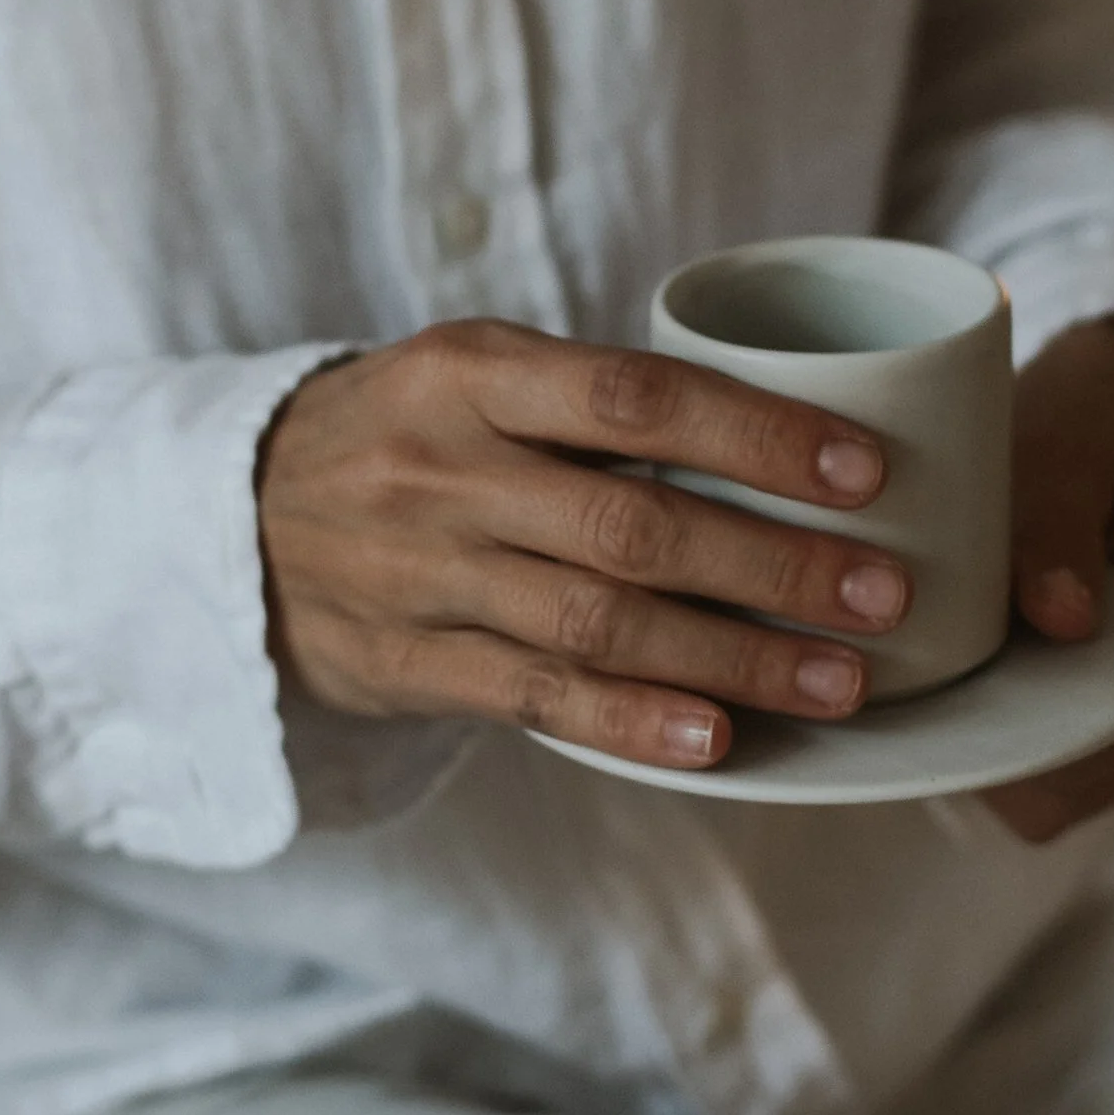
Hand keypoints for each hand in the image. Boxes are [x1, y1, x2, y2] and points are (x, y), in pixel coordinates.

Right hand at [257, 322, 908, 771]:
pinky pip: (534, 699)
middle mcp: (441, 470)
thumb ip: (598, 403)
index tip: (866, 473)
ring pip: (597, 622)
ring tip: (842, 680)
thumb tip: (794, 434)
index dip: (759, 435)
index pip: (635, 396)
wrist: (229, 516)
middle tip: (884, 596)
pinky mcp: (403, 665)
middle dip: (775, 566)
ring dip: (734, 658)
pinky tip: (718, 741)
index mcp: (471, 372)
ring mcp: (418, 573)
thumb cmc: (408, 435)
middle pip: (633, 524)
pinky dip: (632, 723)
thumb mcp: (477, 377)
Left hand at [984, 318, 1113, 842]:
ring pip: (1068, 791)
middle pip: (1091, 771)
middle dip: (998, 733)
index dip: (1030, 711)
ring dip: (996, 742)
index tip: (945, 676)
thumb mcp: (1069, 427)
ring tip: (949, 660)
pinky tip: (972, 678)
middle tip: (923, 662)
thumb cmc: (1090, 412)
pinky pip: (1058, 783)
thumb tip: (1061, 619)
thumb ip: (1059, 513)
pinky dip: (1004, 742)